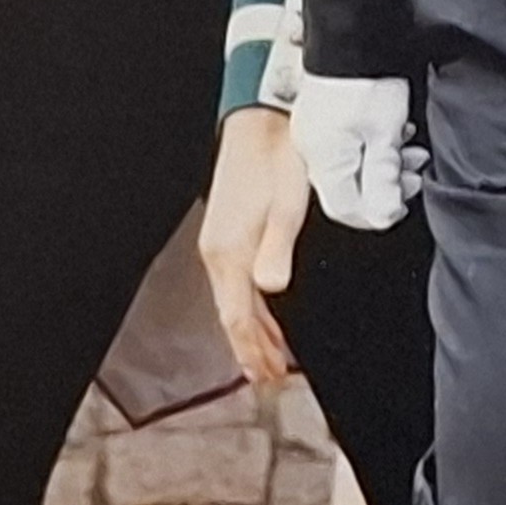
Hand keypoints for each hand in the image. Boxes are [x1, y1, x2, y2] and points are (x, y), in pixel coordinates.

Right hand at [202, 106, 311, 386]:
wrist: (263, 123)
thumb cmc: (279, 161)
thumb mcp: (287, 205)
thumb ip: (277, 249)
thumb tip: (270, 289)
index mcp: (230, 252)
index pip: (239, 318)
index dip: (254, 351)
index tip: (270, 378)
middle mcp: (218, 253)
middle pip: (232, 317)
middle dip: (251, 351)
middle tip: (271, 381)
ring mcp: (219, 243)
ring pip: (232, 302)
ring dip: (251, 333)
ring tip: (268, 359)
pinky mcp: (227, 232)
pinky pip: (234, 285)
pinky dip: (248, 309)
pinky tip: (262, 314)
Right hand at [293, 74, 419, 231]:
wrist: (353, 33)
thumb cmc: (365, 78)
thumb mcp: (385, 134)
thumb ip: (383, 180)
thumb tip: (385, 218)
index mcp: (323, 161)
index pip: (348, 210)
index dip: (379, 213)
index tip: (403, 203)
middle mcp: (312, 150)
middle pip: (350, 188)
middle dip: (387, 185)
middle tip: (413, 172)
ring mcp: (314, 131)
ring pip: (352, 165)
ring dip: (384, 163)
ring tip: (409, 148)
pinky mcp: (321, 115)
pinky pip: (346, 144)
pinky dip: (372, 144)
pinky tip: (393, 132)